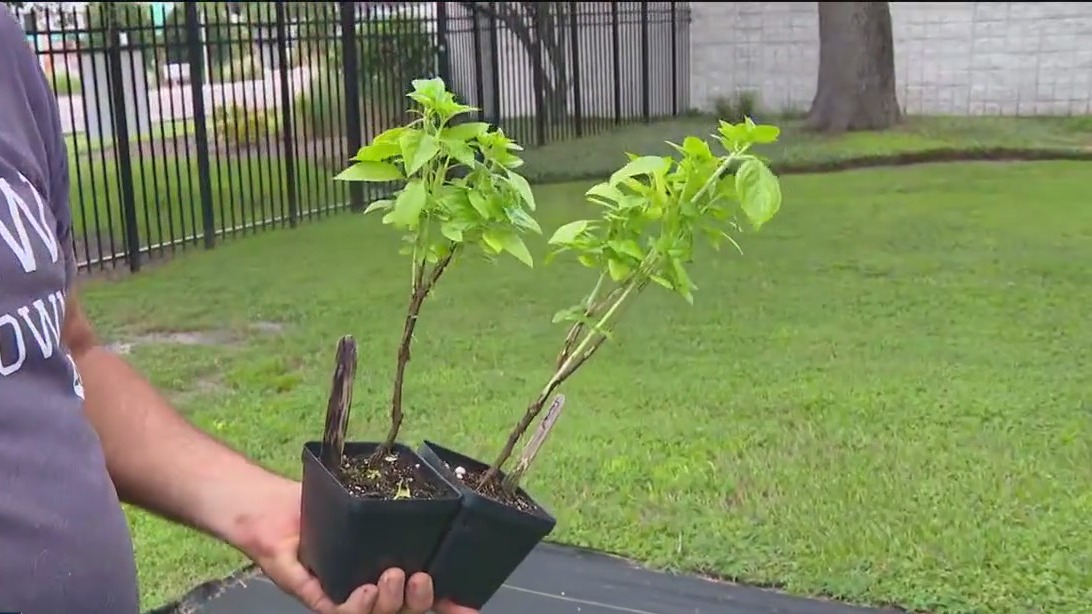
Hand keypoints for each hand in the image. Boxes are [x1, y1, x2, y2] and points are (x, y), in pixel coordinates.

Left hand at [230, 477, 477, 613]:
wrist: (276, 505)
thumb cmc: (321, 505)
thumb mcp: (369, 506)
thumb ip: (397, 514)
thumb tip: (439, 504)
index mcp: (387, 570)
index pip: (424, 595)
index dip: (450, 604)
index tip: (471, 608)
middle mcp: (369, 588)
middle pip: (405, 610)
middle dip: (420, 601)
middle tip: (421, 578)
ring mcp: (343, 595)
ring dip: (391, 602)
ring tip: (393, 576)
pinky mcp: (315, 596)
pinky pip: (339, 613)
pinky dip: (356, 607)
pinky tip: (365, 592)